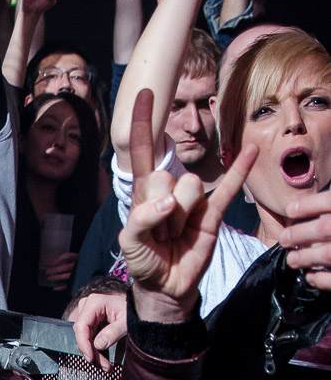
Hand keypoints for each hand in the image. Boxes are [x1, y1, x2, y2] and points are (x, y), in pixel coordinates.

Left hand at [43, 251, 77, 290]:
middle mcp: (78, 265)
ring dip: (57, 277)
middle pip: (65, 267)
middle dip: (55, 269)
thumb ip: (65, 258)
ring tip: (49, 278)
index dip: (58, 259)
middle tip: (47, 271)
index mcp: (77, 258)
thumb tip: (51, 260)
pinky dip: (61, 287)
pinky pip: (69, 285)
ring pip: (66, 276)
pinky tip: (55, 288)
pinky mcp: (78, 281)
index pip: (67, 256)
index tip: (50, 262)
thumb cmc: (79, 264)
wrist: (90, 271)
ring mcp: (78, 274)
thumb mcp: (75, 258)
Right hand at [71, 292, 127, 369]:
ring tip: (106, 365)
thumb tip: (98, 345)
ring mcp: (88, 314)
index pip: (81, 326)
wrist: (140, 308)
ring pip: (84, 338)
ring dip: (93, 354)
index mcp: (94, 303)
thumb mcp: (127, 322)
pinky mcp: (90, 322)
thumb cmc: (134, 312)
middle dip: (91, 352)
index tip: (90, 358)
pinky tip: (103, 359)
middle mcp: (87, 307)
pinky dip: (95, 350)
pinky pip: (88, 338)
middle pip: (82, 334)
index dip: (83, 344)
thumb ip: (114, 332)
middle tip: (105, 366)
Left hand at [120, 89, 257, 320]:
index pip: (143, 150)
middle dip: (161, 208)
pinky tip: (249, 151)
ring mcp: (192, 200)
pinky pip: (228, 189)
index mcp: (144, 191)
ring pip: (191, 188)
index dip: (143, 123)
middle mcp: (168, 189)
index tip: (146, 94)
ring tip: (174, 235)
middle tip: (159, 231)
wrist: (165, 286)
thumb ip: (141, 220)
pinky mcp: (212, 214)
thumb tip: (168, 204)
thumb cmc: (143, 260)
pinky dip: (239, 170)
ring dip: (181, 218)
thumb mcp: (130, 242)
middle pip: (166, 176)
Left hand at [280, 190, 330, 290]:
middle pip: (324, 228)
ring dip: (305, 257)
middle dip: (299, 234)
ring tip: (293, 260)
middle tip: (284, 240)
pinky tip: (310, 277)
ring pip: (327, 254)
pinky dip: (320, 279)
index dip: (308, 205)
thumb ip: (327, 205)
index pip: (330, 201)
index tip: (290, 210)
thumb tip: (296, 201)